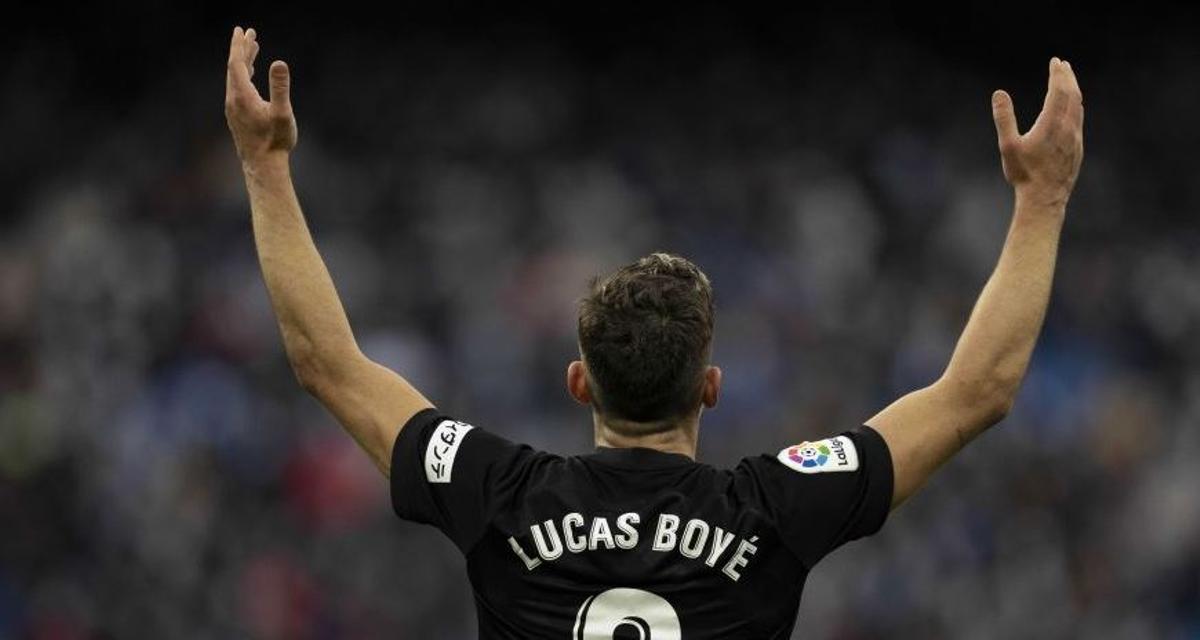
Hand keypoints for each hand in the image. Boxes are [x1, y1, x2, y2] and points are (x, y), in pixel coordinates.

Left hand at [225, 27, 297, 163]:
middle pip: (234, 67)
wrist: (263, 166)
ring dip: (243, 61)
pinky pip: (237, 87)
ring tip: (252, 48)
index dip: (240, 45)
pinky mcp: (236, 116)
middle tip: (248, 32)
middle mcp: (233, 100)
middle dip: (241, 49)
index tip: (243, 30)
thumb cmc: (275, 141)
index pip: (236, 63)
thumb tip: (279, 63)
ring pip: (235, 78)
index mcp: (242, 96)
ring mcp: (233, 108)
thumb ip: (280, 87)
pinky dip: (243, 75)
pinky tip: (249, 75)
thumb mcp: (282, 113)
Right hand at [991, 58, 1083, 207]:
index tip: (1055, 61)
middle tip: (1063, 64)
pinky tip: (1073, 108)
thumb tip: (999, 93)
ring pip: (1078, 107)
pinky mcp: (1078, 149)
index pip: (1058, 91)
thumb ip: (1004, 117)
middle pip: (1072, 95)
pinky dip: (1076, 106)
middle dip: (1068, 77)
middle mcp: (1068, 128)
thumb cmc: (1024, 174)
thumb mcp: (1008, 145)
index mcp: (1051, 124)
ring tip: (1069, 81)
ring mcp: (1075, 138)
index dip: (1057, 74)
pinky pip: (1079, 120)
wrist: (1045, 199)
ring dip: (1074, 90)